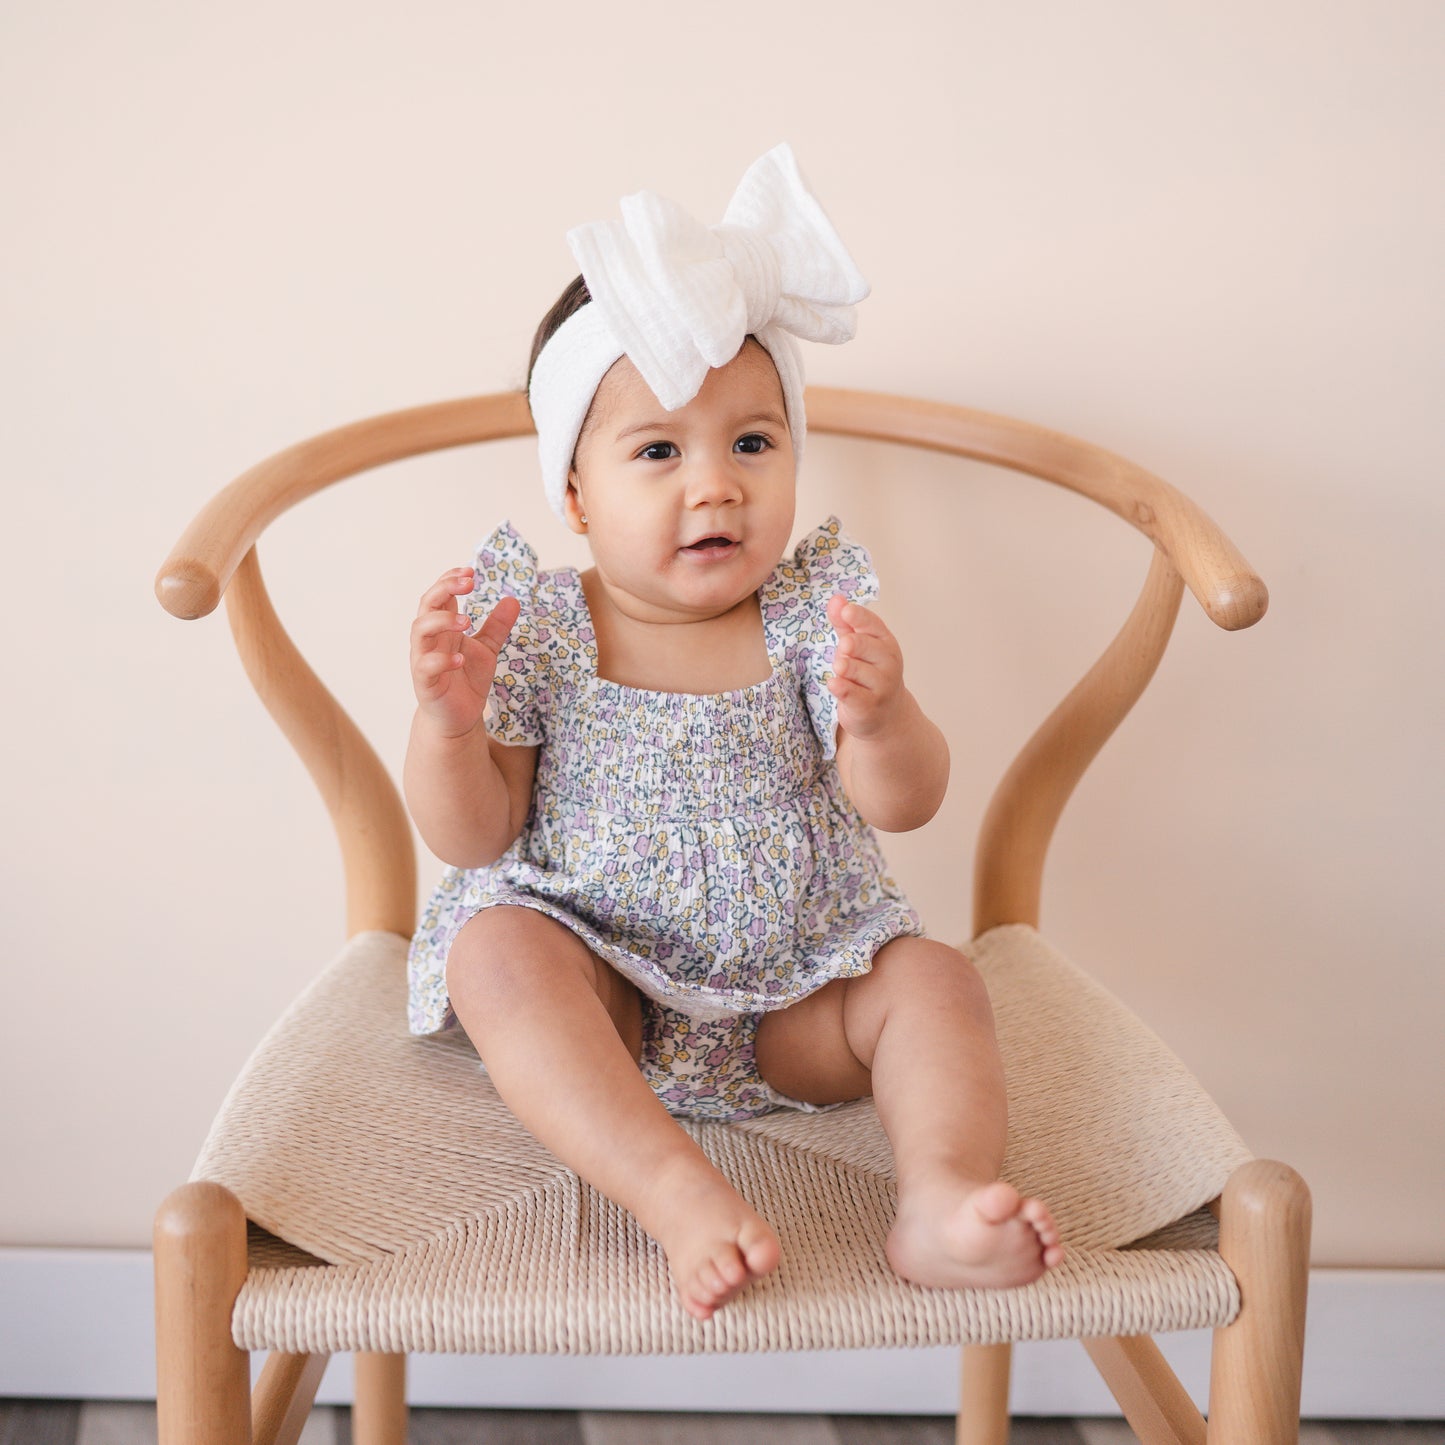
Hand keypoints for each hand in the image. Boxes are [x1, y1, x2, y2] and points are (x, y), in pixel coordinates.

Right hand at [409, 567, 520, 738]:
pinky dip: (442, 660)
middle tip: (469, 583)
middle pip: (426, 605)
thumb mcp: (487, 649)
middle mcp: (430, 640)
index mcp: (442, 628)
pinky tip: (461, 659)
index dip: (450, 580)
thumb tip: (513, 599)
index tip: (471, 571)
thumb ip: (497, 626)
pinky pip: (426, 666)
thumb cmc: (467, 679)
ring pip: (420, 630)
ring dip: (442, 621)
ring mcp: (423, 659)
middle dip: (444, 589)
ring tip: (467, 621)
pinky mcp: (425, 682)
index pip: (439, 595)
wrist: (459, 718)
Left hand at [825, 595, 906, 740]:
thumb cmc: (867, 675)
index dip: (859, 618)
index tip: (846, 612)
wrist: (886, 717)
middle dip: (854, 644)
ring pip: (858, 670)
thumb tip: (836, 599)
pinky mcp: (868, 707)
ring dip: (846, 667)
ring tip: (840, 666)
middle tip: (844, 645)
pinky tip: (834, 683)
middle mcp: (887, 663)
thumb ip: (845, 624)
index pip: (873, 625)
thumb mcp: (858, 647)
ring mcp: (881, 686)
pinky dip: (842, 688)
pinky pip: (853, 694)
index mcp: (885, 642)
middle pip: (867, 646)